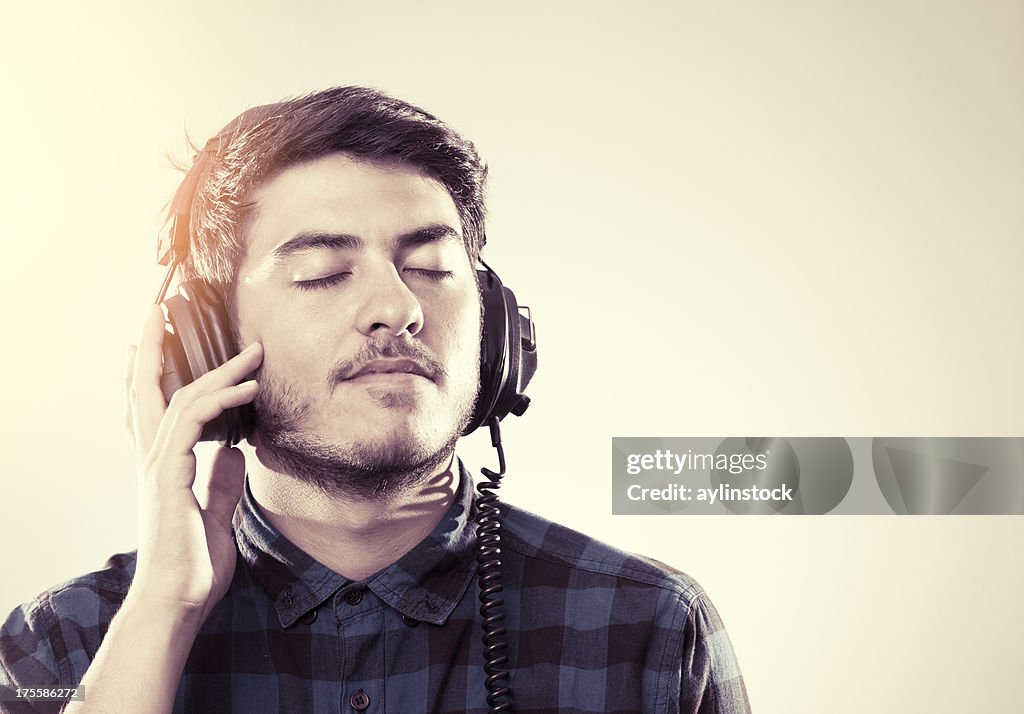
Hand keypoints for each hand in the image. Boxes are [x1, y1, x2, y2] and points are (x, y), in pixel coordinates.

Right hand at [124, 305, 262, 620]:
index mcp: (160, 467)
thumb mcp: (215, 517)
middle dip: (154, 346)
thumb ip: (221, 483)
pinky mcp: (169, 476)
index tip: (159, 337)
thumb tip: (235, 452)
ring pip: (176, 398)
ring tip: (249, 350)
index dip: (151, 370)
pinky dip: (221, 399)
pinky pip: (192, 423)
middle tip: (161, 308)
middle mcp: (151, 460)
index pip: (151, 406)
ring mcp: (156, 466)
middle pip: (145, 389)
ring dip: (214, 369)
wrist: (178, 603)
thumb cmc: (193, 568)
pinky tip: (248, 388)